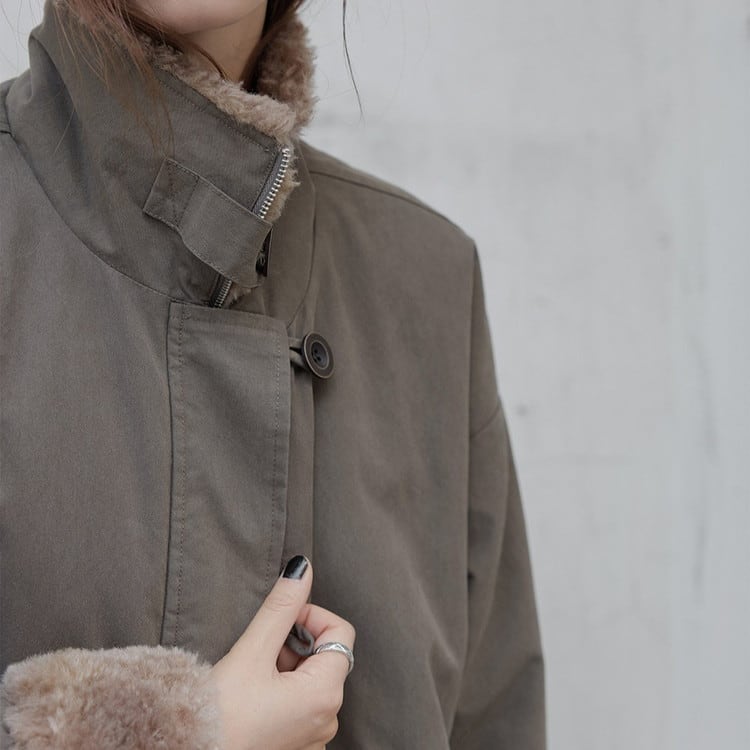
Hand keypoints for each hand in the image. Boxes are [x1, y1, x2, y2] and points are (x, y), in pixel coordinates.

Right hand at [209, 556, 355, 749]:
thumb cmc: (220, 713)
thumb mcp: (252, 651)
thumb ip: (281, 606)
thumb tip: (302, 568)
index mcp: (326, 693)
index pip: (340, 632)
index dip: (310, 618)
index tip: (279, 624)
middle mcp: (328, 719)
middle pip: (325, 656)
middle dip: (295, 645)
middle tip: (259, 654)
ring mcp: (314, 738)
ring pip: (311, 681)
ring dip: (286, 669)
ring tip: (252, 678)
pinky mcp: (297, 746)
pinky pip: (302, 707)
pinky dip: (283, 694)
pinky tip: (254, 700)